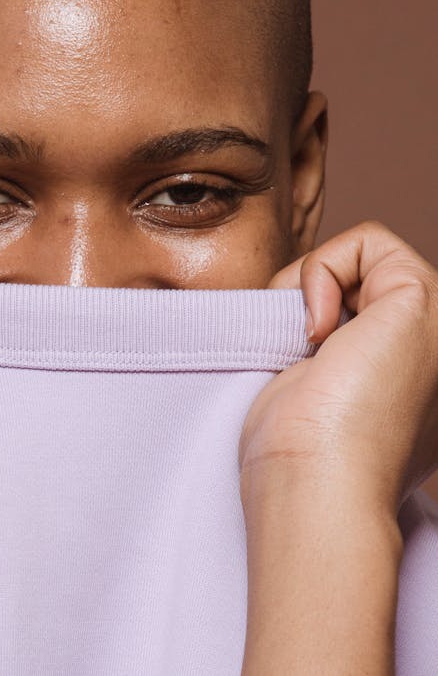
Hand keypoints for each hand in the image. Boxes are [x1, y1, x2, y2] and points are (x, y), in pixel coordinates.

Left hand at [240, 221, 437, 512]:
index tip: (302, 367)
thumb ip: (334, 352)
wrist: (316, 487)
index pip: (360, 313)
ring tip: (309, 344)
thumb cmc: (301, 459)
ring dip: (312, 285)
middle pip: (363, 280)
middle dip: (314, 298)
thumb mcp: (319, 393)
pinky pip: (367, 239)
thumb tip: (313, 323)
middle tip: (301, 352)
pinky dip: (320, 270)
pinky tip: (318, 331)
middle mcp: (436, 355)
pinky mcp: (425, 300)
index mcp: (419, 384)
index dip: (316, 319)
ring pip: (366, 255)